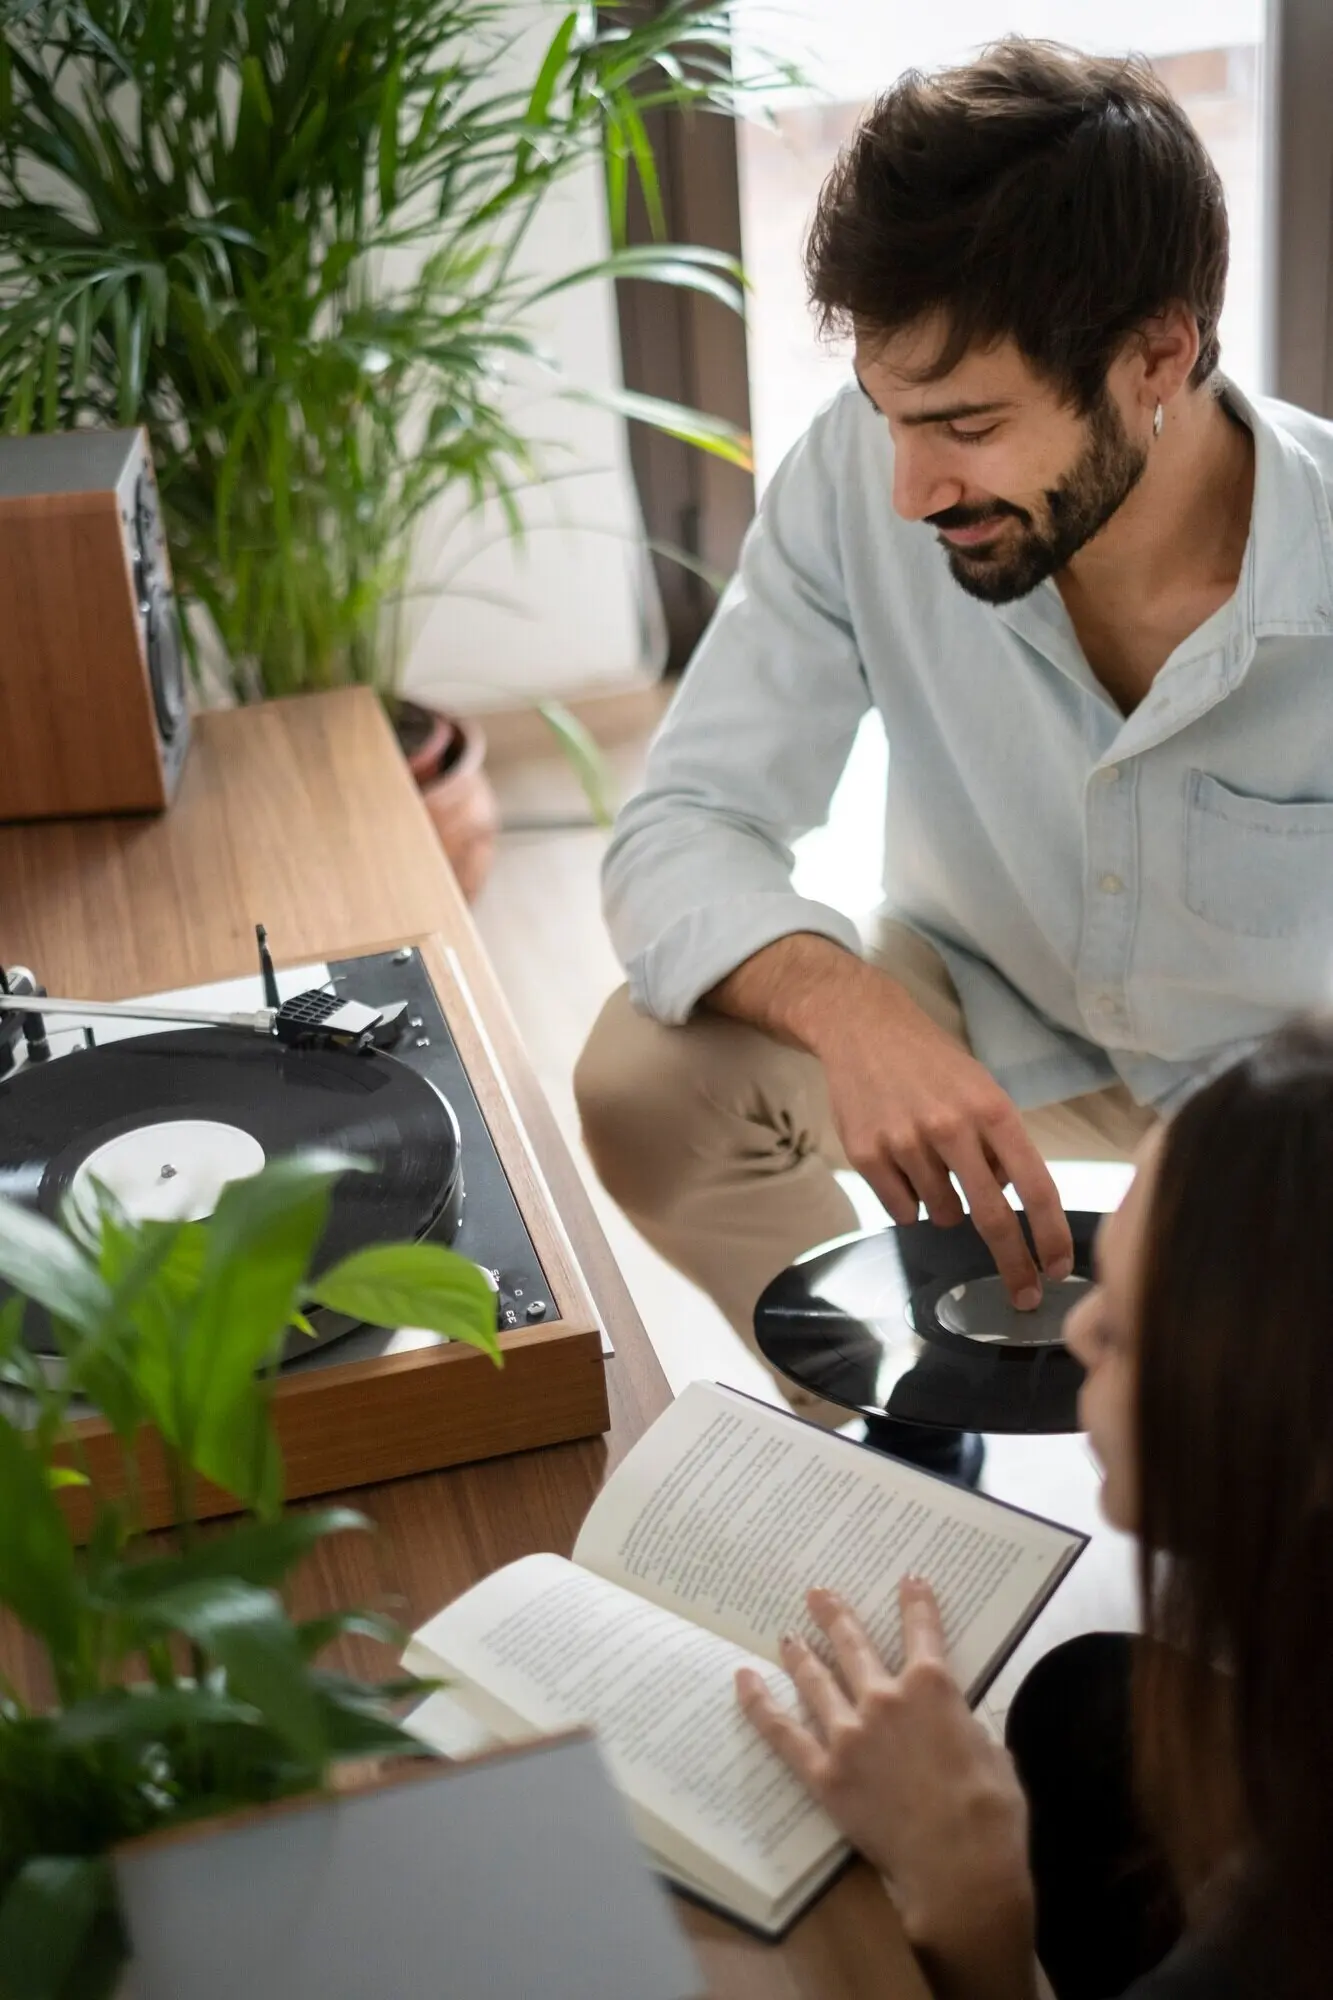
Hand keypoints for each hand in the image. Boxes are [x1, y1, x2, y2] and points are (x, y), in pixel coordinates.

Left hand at [736, 1580, 1035, 1999]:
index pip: (924, 1633)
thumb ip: (964, 1727)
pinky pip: (783, 1733)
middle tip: (818, 1594)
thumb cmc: (990, 1811)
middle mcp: (885, 1698)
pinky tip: (745, 1682)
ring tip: (787, 1635)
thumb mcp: (993, 1752)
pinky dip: (760, 1705)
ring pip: (816, 1680)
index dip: (917, 1604)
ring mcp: (849, 1734)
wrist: (961, 1864)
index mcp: (933, 1689)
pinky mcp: (824, 1772)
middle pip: (854, 1646)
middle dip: (836, 1616)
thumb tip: (954, 1725)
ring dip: (801, 1653)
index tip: (909, 1580)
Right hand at [811, 972, 1071, 1307]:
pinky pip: (903, 1210)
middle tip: (1023, 1294)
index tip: (1057, 1269)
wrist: (863, 1027)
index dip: (1051, 1235)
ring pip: (943, 1214)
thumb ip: (1000, 1145)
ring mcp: (906, 1142)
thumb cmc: (932, 1064)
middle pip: (993, 1217)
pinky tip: (901, 1162)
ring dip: (946, 1205)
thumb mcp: (982, 1089)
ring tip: (930, 1161)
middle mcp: (952, 1127)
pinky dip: (909, 1200)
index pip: (1035, 1186)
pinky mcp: (867, 1154)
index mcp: (993, 1110)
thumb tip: (1011, 1201)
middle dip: (1013, 1264)